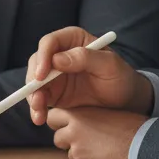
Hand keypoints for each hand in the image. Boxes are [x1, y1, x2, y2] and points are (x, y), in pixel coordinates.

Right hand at [26, 26, 154, 124]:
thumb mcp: (109, 65)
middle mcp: (60, 54)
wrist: (126, 101)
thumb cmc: (121, 77)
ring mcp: (55, 74)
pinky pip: (39, 98)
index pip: (49, 43)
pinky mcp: (54, 92)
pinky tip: (39, 118)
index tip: (41, 76)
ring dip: (32, 97)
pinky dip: (37, 108)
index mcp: (72, 40)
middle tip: (37, 99)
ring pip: (34, 82)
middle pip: (36, 62)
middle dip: (33, 81)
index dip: (42, 57)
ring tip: (38, 113)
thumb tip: (56, 60)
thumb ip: (85, 58)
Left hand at [48, 107, 144, 158]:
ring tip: (100, 151)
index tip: (67, 126)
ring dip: (79, 154)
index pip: (53, 117)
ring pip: (69, 154)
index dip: (61, 123)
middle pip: (57, 138)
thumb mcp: (107, 113)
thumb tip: (82, 120)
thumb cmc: (132, 129)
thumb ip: (89, 116)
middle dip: (67, 140)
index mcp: (79, 115)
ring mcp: (77, 151)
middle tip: (82, 141)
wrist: (144, 149)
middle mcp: (73, 132)